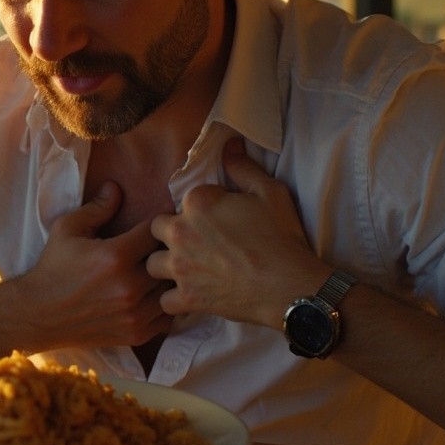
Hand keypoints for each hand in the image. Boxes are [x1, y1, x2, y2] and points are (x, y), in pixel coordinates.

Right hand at [12, 181, 172, 350]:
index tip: (155, 224)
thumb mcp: (68, 229)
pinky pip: (167, 317)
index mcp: (116, 256)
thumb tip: (116, 186)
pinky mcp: (136, 333)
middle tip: (160, 247)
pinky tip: (151, 295)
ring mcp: (135, 313)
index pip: (157, 231)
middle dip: (167, 251)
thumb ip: (97, 208)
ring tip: (158, 272)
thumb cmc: (54, 267)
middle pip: (170, 261)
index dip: (158, 224)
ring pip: (172, 290)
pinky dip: (164, 305)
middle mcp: (130, 286)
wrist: (39, 314)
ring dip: (167, 280)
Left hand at [147, 138, 329, 328]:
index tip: (216, 221)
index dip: (198, 210)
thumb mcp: (270, 192)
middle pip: (156, 230)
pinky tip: (190, 296)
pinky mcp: (186, 298)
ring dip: (166, 267)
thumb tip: (228, 144)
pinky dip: (176, 300)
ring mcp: (180, 268)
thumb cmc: (283, 238)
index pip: (182, 200)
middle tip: (194, 245)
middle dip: (170, 235)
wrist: (292, 286)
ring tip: (186, 270)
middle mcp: (180, 233)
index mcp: (197, 203)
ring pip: (152, 265)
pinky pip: (164, 301)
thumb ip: (243, 167)